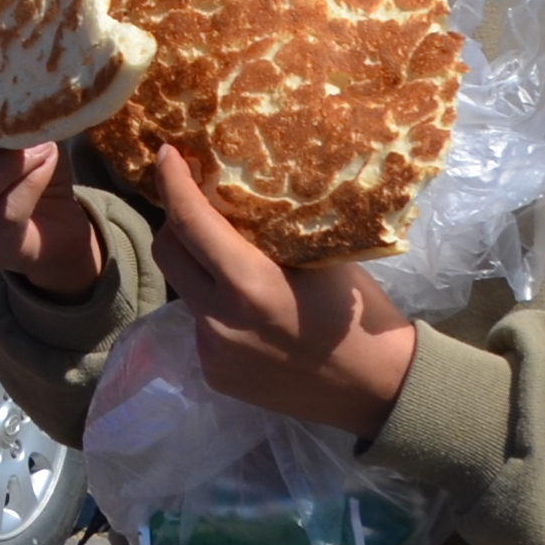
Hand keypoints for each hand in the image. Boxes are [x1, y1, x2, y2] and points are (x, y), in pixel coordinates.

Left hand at [148, 147, 418, 439]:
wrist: (378, 390)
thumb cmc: (358, 316)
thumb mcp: (320, 260)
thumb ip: (270, 234)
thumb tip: (234, 195)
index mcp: (249, 284)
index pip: (189, 221)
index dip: (172, 182)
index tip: (167, 154)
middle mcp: (219, 320)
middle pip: (167, 253)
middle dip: (175, 223)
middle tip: (198, 208)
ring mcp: (212, 352)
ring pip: (183, 291)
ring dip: (198, 270)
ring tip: (231, 264)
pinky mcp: (214, 375)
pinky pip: (199, 326)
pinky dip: (215, 309)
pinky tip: (249, 314)